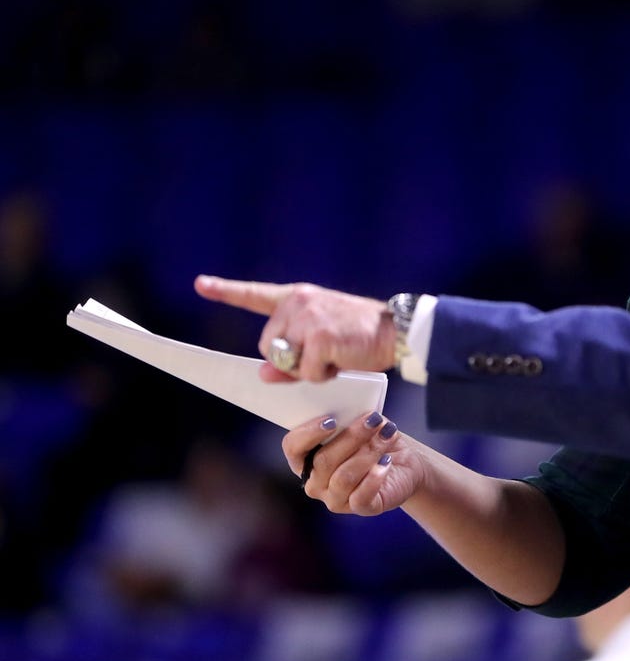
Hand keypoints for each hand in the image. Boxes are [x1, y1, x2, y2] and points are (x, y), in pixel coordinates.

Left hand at [194, 275, 396, 381]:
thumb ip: (290, 355)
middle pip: (268, 346)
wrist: (397, 330)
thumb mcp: (321, 342)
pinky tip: (343, 361)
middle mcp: (299, 303)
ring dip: (308, 369)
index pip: (255, 294)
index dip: (225, 291)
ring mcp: (308, 318)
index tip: (200, 284)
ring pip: (286, 362)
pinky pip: (307, 373)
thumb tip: (264, 374)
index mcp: (299, 298)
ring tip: (337, 356)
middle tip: (324, 355)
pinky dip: (324, 376)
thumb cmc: (361, 336)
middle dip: (291, 359)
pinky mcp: (320, 338)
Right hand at [284, 411, 425, 515]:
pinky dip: (375, 476)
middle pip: (323, 461)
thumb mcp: (362, 424)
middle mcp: (316, 483)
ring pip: (344, 477)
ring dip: (368, 452)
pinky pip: (362, 496)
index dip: (307, 434)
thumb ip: (350, 418)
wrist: (407, 463)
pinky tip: (386, 462)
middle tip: (373, 420)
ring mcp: (336, 499)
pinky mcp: (362, 508)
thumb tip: (351, 411)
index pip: (292, 447)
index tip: (331, 420)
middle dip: (351, 437)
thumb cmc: (376, 441)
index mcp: (308, 459)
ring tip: (387, 435)